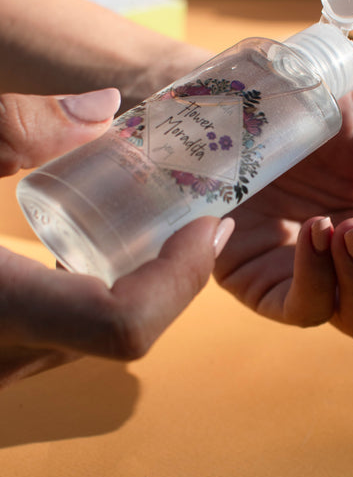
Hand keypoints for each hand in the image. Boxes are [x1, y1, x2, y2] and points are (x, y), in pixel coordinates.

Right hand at [0, 89, 232, 387]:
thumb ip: (16, 122)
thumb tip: (106, 109)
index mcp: (3, 309)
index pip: (124, 324)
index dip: (181, 279)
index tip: (207, 222)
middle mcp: (7, 356)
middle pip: (128, 331)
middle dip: (176, 277)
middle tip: (200, 218)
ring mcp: (3, 367)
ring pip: (103, 340)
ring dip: (143, 288)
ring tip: (163, 227)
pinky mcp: (0, 355)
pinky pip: (73, 339)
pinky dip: (104, 298)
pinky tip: (99, 251)